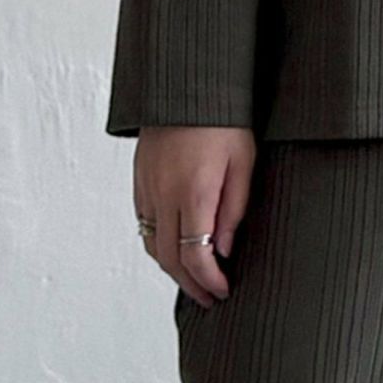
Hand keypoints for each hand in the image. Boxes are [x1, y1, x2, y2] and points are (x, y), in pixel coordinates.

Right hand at [134, 127, 255, 307]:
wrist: (186, 84)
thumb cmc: (223, 119)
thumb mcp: (243, 161)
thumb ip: (233, 208)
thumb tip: (223, 250)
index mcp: (193, 194)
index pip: (195, 257)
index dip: (209, 282)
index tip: (222, 291)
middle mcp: (163, 195)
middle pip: (168, 259)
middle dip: (190, 285)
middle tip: (209, 298)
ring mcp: (147, 187)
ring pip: (151, 244)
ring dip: (171, 268)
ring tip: (194, 279)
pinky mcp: (139, 178)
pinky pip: (143, 223)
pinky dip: (157, 243)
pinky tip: (174, 246)